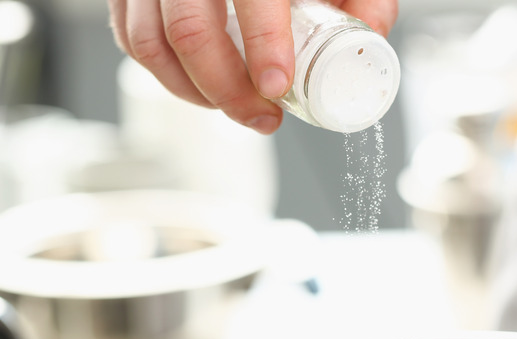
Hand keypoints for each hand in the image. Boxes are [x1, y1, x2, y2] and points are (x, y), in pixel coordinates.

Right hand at [108, 0, 397, 133]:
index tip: (278, 88)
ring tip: (237, 110)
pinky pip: (133, 40)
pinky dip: (167, 76)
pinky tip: (203, 88)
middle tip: (264, 117)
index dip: (263, 45)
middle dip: (228, 90)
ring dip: (195, 92)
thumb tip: (371, 40)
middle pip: (190, 31)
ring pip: (151, 43)